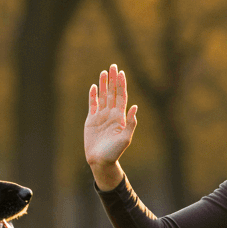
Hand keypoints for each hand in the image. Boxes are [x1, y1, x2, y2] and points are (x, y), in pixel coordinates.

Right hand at [84, 63, 137, 186]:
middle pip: (112, 93)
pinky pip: (92, 105)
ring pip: (102, 96)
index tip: (121, 73)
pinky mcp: (91, 120)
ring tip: (104, 72)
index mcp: (120, 117)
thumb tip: (135, 107)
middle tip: (113, 66)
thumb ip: (130, 123)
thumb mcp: (125, 138)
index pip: (121, 96)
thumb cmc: (115, 152)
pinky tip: (93, 87)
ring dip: (103, 84)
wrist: (100, 161)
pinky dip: (93, 96)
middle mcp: (111, 114)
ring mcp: (101, 116)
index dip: (121, 85)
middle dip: (113, 80)